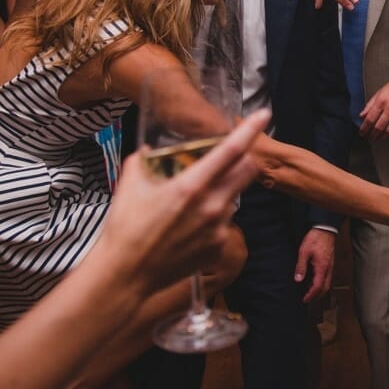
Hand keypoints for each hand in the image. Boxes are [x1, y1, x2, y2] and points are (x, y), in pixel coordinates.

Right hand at [94, 109, 268, 291]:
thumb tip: (147, 150)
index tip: (263, 114)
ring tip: (193, 204)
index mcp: (192, 185)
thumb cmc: (125, 228)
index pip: (231, 150)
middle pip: (248, 171)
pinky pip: (225, 224)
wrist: (127, 274)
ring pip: (234, 198)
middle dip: (244, 159)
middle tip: (228, 159)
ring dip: (222, 192)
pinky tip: (190, 227)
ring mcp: (219, 229)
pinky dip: (214, 219)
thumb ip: (143, 161)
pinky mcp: (219, 247)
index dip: (250, 129)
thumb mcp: (130, 185)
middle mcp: (212, 206)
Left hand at [294, 229, 335, 301]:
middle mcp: (328, 269)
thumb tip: (298, 279)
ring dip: (319, 290)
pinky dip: (321, 283)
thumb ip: (301, 267)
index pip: (318, 287)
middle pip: (325, 288)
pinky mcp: (329, 263)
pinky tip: (314, 280)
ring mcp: (330, 266)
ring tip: (309, 292)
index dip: (311, 295)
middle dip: (317, 296)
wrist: (325, 229)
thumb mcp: (304, 252)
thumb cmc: (315, 238)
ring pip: (327, 283)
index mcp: (322, 268)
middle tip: (308, 299)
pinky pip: (327, 277)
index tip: (304, 300)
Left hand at [358, 78, 388, 138]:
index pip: (370, 119)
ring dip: (382, 137)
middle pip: (378, 127)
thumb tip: (362, 115)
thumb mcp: (378, 93)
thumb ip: (369, 105)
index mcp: (381, 101)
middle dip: (372, 135)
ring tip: (378, 137)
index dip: (364, 128)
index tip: (362, 133)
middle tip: (370, 137)